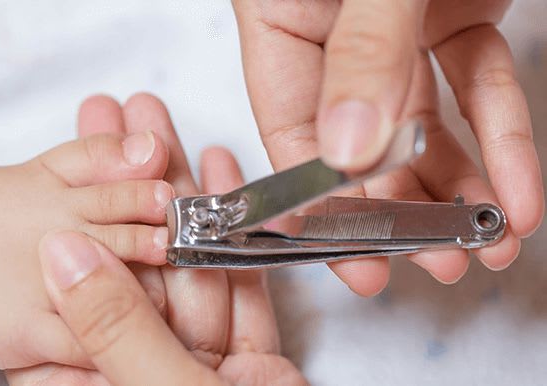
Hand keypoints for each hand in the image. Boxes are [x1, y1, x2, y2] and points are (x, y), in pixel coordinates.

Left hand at [6, 94, 305, 385]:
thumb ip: (116, 330)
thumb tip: (62, 254)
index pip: (64, 306)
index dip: (66, 233)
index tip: (67, 165)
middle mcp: (143, 373)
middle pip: (128, 271)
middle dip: (129, 190)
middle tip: (121, 122)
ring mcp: (196, 365)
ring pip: (184, 271)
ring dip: (181, 198)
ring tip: (164, 131)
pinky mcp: (248, 363)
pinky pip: (237, 291)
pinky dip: (235, 235)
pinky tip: (221, 181)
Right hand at [232, 0, 542, 294]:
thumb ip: (364, 52)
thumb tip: (350, 145)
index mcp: (282, 17)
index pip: (287, 126)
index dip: (317, 203)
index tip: (350, 256)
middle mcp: (332, 34)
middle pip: (357, 142)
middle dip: (402, 208)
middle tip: (432, 257)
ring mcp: (392, 34)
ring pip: (419, 127)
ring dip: (456, 188)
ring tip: (485, 239)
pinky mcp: (445, 24)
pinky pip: (475, 85)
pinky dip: (501, 137)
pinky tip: (516, 186)